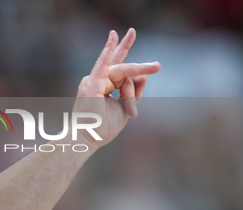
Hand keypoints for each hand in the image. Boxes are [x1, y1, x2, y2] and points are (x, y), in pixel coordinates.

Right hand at [74, 28, 159, 147]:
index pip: (124, 74)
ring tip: (153, 71)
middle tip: (142, 44)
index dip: (137, 73)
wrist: (88, 138)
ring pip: (121, 72)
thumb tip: (144, 76)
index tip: (154, 68)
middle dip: (132, 56)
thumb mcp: (125, 108)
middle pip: (122, 69)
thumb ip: (134, 92)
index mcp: (104, 86)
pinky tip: (114, 36)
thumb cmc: (102, 127)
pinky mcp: (92, 82)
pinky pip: (103, 64)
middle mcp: (98, 80)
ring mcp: (94, 80)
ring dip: (133, 83)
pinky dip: (108, 50)